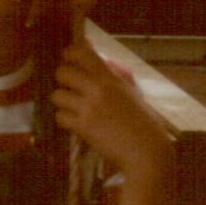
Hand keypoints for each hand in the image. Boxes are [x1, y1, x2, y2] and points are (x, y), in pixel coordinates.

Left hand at [52, 38, 171, 177]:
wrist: (147, 152)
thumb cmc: (145, 123)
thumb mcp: (131, 93)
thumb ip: (115, 76)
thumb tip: (102, 61)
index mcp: (111, 78)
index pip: (82, 52)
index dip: (70, 52)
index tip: (68, 57)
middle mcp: (98, 89)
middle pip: (62, 72)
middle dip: (63, 79)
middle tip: (70, 87)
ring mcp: (89, 108)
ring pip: (57, 95)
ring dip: (63, 102)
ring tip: (73, 108)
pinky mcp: (83, 127)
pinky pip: (60, 116)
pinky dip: (65, 120)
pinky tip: (75, 123)